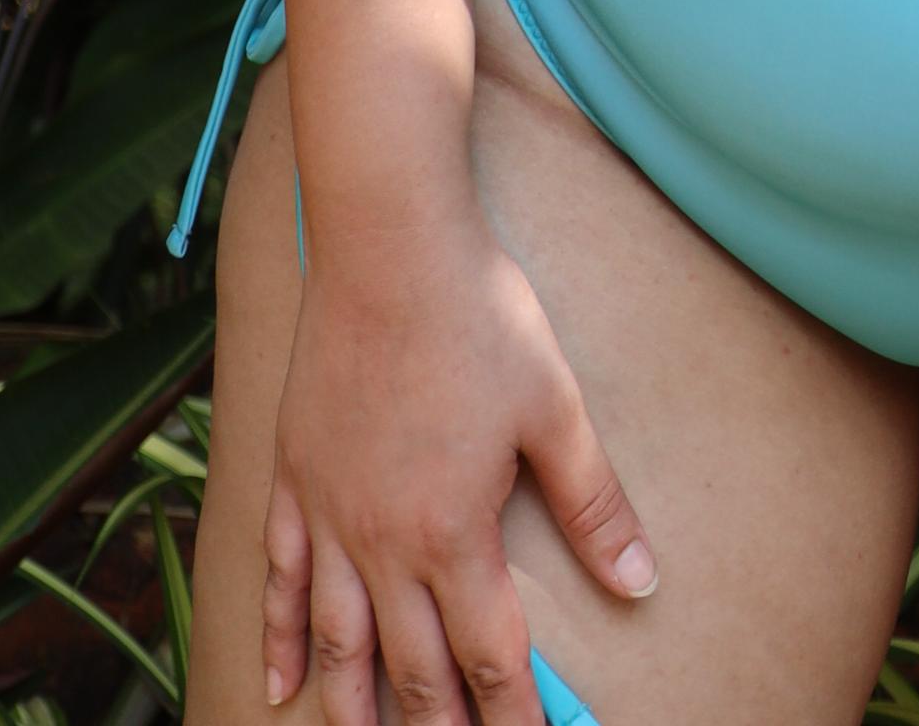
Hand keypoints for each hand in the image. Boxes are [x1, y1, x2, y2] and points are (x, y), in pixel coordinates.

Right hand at [262, 208, 656, 725]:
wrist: (388, 239)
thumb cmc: (479, 312)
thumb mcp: (555, 406)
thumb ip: (593, 503)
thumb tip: (641, 581)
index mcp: (456, 532)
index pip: (489, 659)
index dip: (510, 718)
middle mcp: (385, 542)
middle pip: (413, 670)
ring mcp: (331, 514)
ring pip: (339, 643)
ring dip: (355, 708)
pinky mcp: (292, 477)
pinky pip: (280, 578)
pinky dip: (277, 639)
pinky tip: (279, 685)